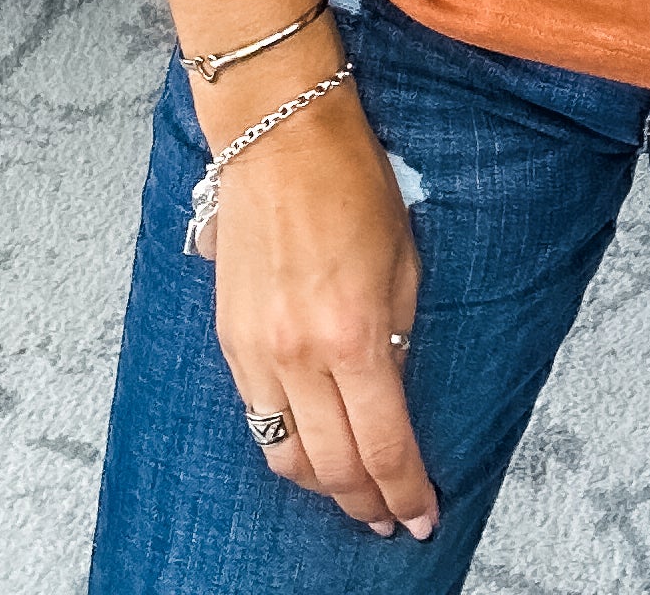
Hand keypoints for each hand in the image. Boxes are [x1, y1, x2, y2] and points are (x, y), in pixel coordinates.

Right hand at [194, 61, 438, 540]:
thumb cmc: (350, 182)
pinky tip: (309, 445)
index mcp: (353, 335)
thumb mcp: (403, 262)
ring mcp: (255, 351)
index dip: (406, 492)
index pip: (384, 446)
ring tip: (352, 491)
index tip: (422, 515)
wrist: (278, 134)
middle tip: (390, 516)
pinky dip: (286, 444)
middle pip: (332, 468)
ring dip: (322, 485)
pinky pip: (256, 417)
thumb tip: (393, 393)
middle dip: (366, 502)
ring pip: (285, 456)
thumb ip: (398, 337)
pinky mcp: (228, 340)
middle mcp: (298, 355)